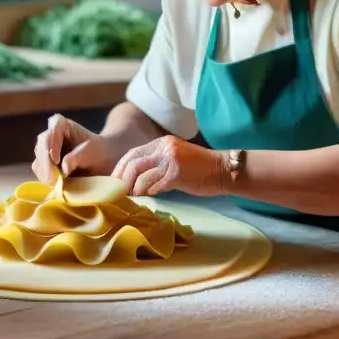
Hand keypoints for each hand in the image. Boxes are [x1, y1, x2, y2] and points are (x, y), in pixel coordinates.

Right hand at [31, 114, 115, 183]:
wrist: (101, 159)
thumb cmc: (97, 150)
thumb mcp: (91, 151)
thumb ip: (78, 157)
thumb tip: (64, 168)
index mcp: (60, 124)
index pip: (50, 134)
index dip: (51, 147)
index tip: (56, 161)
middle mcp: (49, 135)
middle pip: (41, 149)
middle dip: (46, 165)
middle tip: (55, 179)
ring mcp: (45, 150)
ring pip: (38, 162)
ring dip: (46, 174)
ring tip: (58, 183)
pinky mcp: (44, 164)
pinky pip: (40, 172)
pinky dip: (47, 179)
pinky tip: (57, 183)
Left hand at [112, 136, 229, 196]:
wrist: (223, 170)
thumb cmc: (200, 169)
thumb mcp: (174, 160)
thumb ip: (156, 165)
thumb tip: (134, 180)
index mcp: (162, 143)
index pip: (133, 153)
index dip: (120, 168)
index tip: (114, 181)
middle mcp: (164, 148)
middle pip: (133, 163)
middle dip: (122, 179)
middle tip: (119, 192)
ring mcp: (171, 160)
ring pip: (141, 174)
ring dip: (135, 188)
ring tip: (135, 195)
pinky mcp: (177, 174)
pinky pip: (155, 185)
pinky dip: (150, 192)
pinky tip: (152, 195)